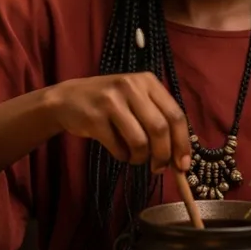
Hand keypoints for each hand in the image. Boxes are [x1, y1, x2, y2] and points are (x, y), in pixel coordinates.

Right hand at [46, 72, 191, 172]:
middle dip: (163, 155)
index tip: (183, 165)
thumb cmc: (110, 103)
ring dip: (141, 158)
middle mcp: (131, 86)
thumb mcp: (137, 99)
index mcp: (148, 81)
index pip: (176, 114)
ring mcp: (111, 100)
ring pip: (140, 141)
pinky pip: (118, 148)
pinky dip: (123, 156)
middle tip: (159, 168)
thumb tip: (180, 156)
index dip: (182, 143)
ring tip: (135, 158)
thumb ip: (159, 119)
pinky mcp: (94, 117)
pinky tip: (120, 152)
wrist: (67, 99)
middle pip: (160, 129)